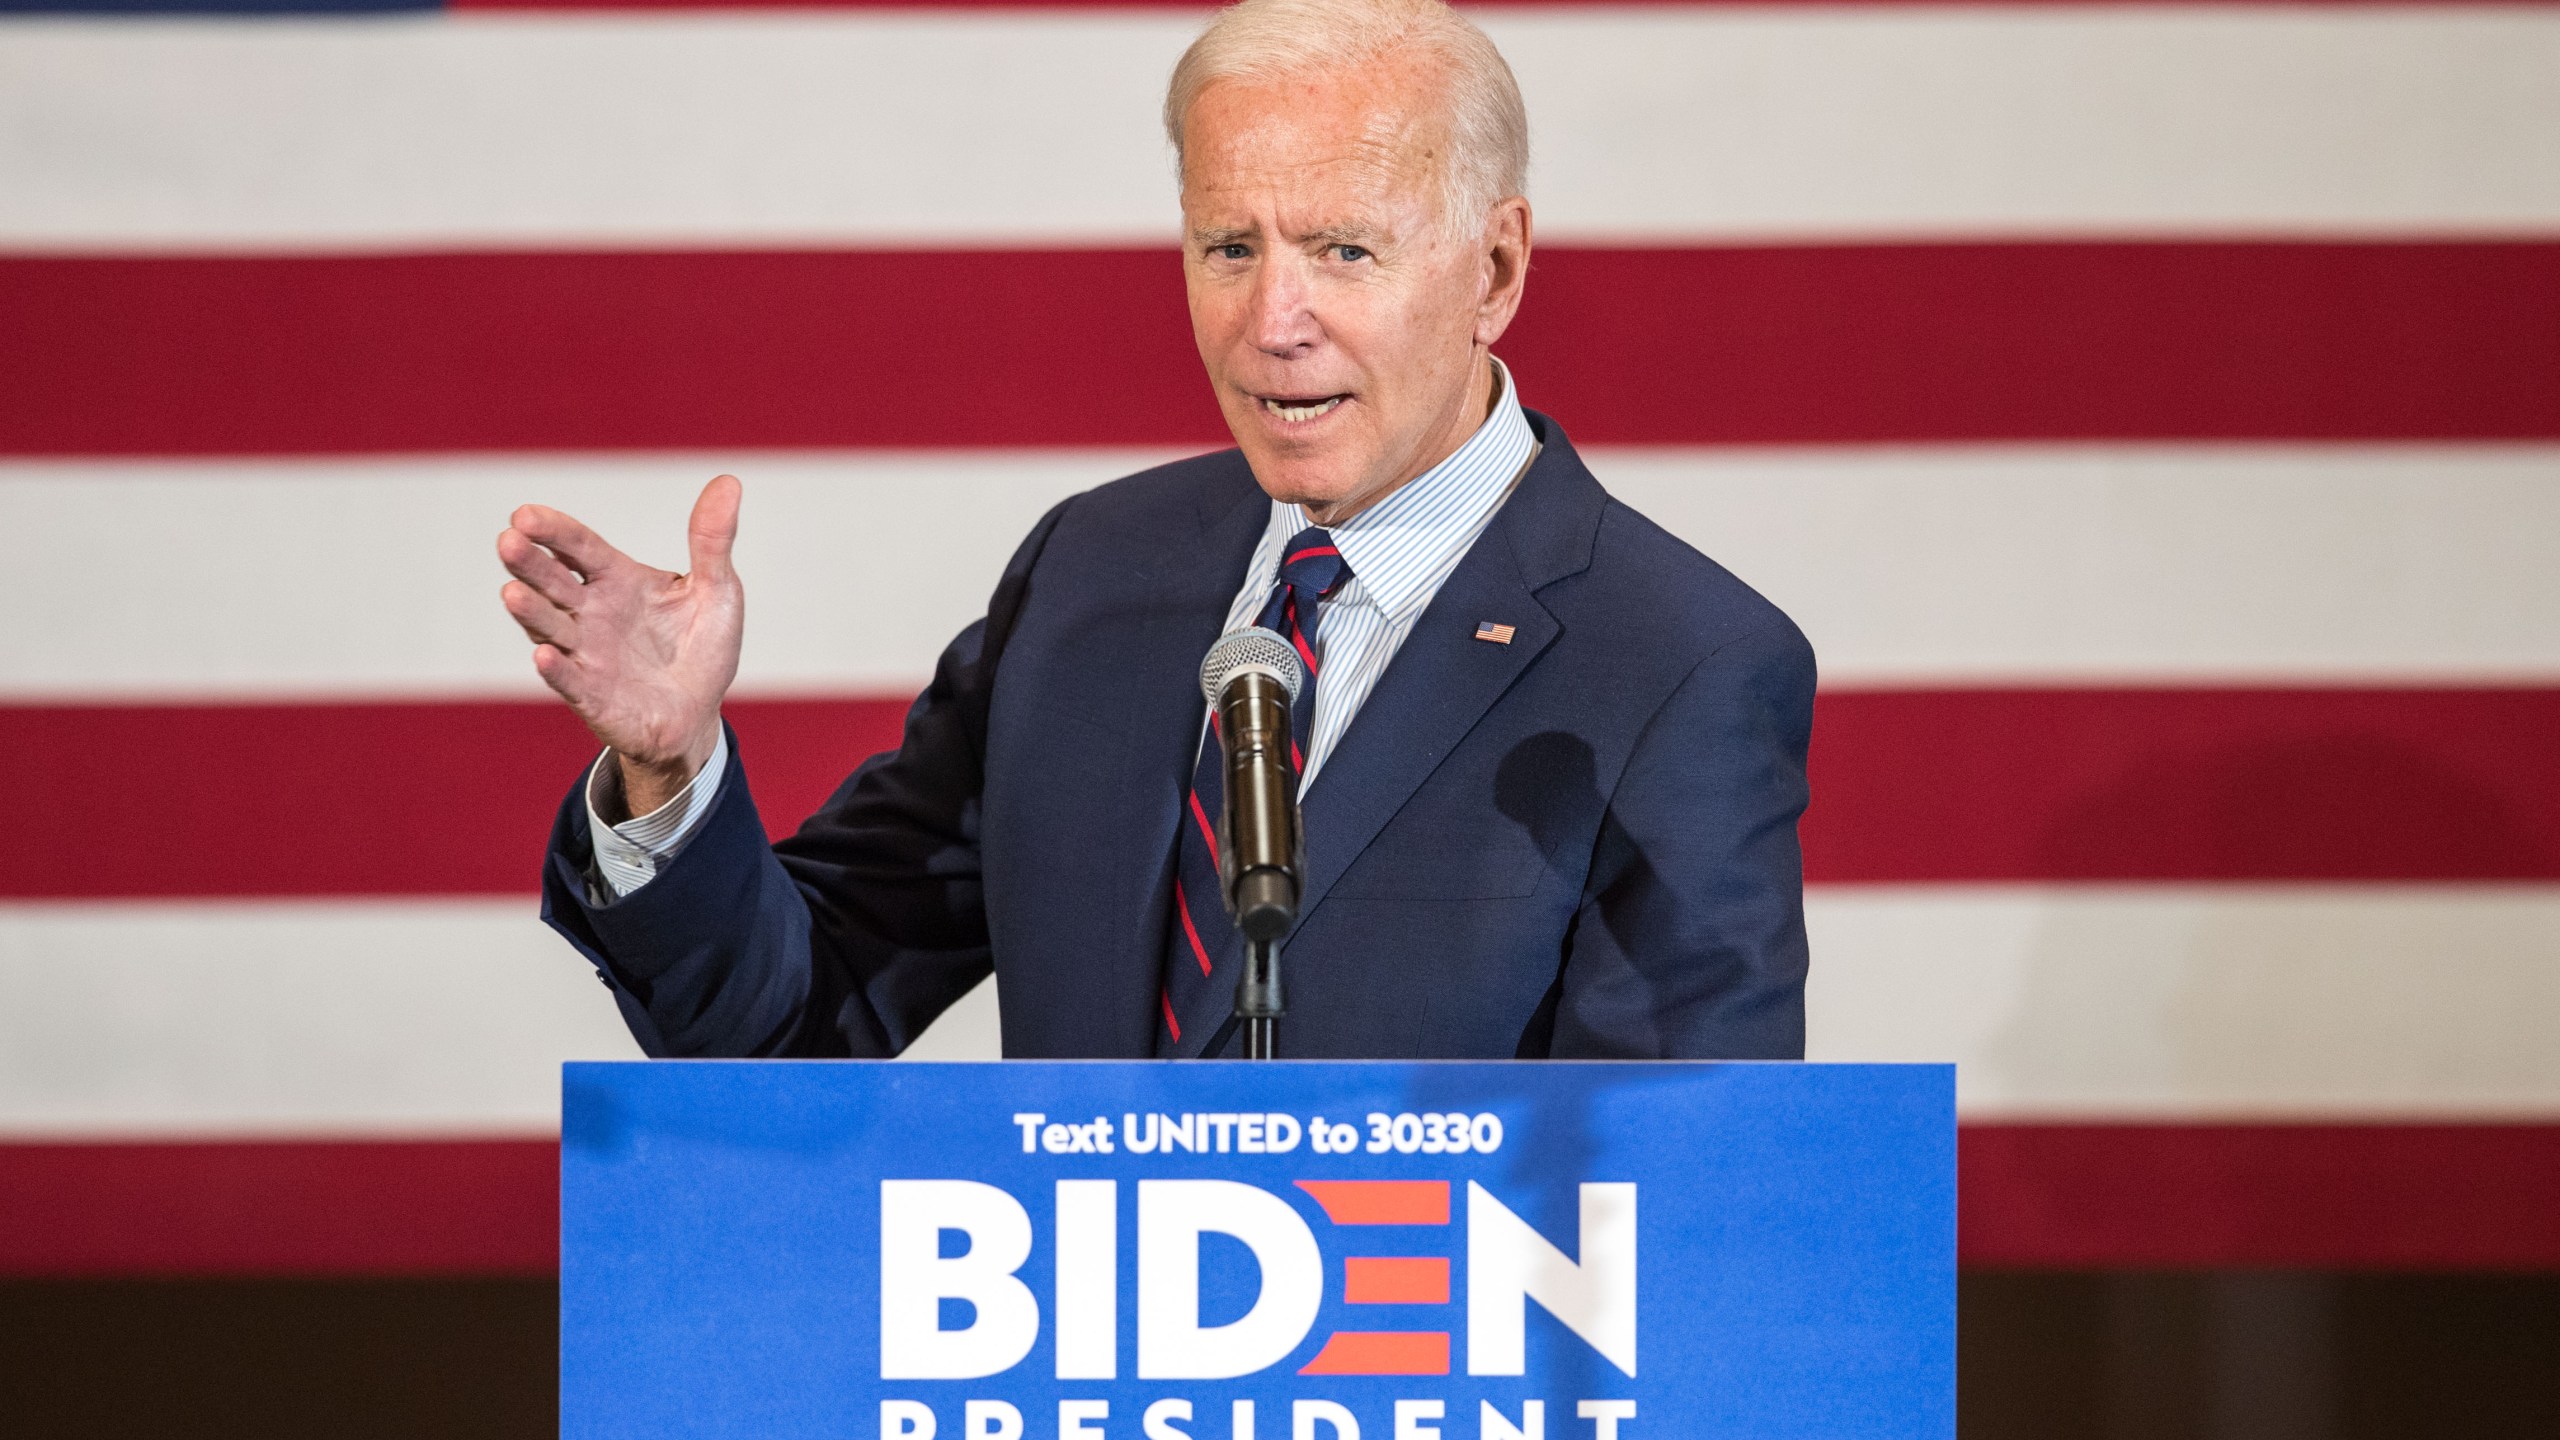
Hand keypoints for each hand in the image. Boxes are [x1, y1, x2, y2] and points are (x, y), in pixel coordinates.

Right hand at [498, 475, 743, 816]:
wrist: (697, 714)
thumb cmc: (702, 648)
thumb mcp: (717, 591)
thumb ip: (713, 541)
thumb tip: (729, 482)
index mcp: (617, 580)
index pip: (579, 547)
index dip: (554, 531)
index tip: (525, 514)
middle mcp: (590, 613)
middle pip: (553, 582)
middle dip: (530, 562)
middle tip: (508, 540)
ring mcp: (586, 654)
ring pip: (550, 627)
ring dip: (531, 611)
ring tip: (512, 593)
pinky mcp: (592, 696)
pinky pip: (569, 681)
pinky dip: (556, 670)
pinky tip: (543, 655)